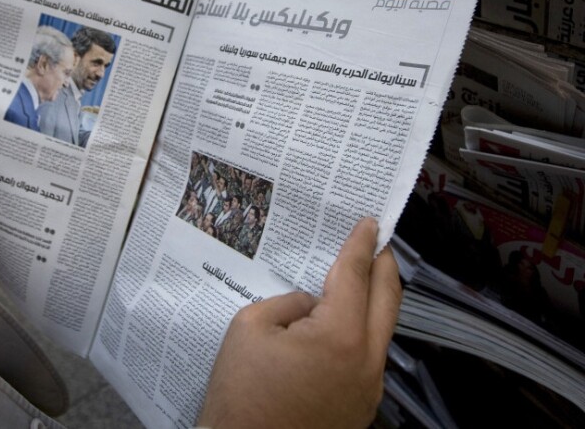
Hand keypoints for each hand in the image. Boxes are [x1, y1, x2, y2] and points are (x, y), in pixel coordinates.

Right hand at [198, 217, 400, 428]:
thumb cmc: (242, 393)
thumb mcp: (250, 327)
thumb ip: (289, 303)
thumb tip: (311, 306)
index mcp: (340, 336)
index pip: (356, 275)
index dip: (362, 244)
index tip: (370, 222)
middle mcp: (367, 361)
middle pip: (387, 300)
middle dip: (384, 265)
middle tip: (377, 242)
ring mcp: (369, 389)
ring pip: (381, 330)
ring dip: (373, 300)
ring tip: (358, 278)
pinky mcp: (361, 407)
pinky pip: (368, 357)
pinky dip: (361, 331)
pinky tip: (339, 324)